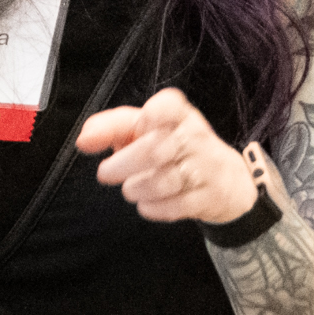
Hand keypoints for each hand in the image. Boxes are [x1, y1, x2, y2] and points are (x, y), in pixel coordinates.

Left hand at [75, 88, 258, 224]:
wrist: (228, 181)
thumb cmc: (177, 149)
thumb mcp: (148, 130)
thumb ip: (112, 127)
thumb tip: (84, 140)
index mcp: (179, 115)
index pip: (168, 106)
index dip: (151, 114)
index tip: (140, 124)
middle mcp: (195, 138)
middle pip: (153, 151)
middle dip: (121, 165)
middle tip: (107, 172)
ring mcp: (205, 168)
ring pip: (161, 182)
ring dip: (135, 189)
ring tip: (131, 188)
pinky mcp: (208, 197)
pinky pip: (174, 207)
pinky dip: (153, 208)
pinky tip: (149, 203)